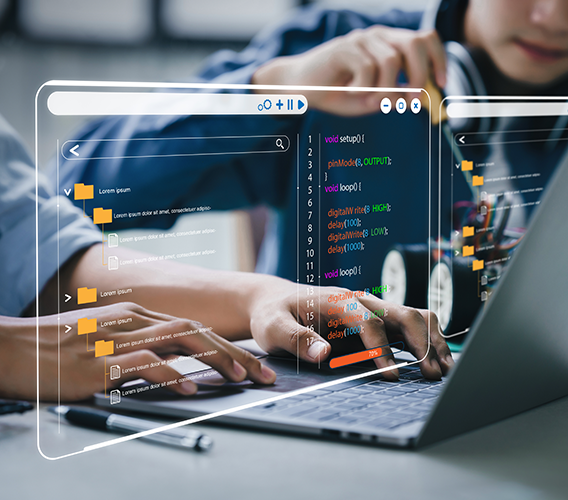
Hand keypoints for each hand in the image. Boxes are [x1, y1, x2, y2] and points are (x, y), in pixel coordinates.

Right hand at [0, 302, 274, 401]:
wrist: (10, 348)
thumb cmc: (57, 349)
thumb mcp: (106, 342)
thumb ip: (142, 348)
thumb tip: (178, 366)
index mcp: (136, 315)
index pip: (194, 327)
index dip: (228, 345)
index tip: (253, 364)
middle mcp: (132, 322)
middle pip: (196, 331)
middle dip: (234, 352)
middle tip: (261, 374)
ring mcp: (116, 340)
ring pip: (179, 341)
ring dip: (215, 360)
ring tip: (240, 379)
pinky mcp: (99, 362)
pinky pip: (144, 365)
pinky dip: (172, 375)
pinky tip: (192, 388)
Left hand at [246, 277, 452, 379]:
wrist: (277, 302)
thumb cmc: (275, 314)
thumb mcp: (274, 327)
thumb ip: (297, 339)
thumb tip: (324, 352)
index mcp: (339, 300)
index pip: (370, 322)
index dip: (382, 349)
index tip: (391, 375)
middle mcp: (363, 301)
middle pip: (404, 314)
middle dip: (421, 344)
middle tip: (431, 374)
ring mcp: (374, 308)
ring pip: (415, 316)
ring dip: (433, 340)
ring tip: (444, 369)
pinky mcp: (379, 320)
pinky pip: (412, 324)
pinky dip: (429, 340)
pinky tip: (438, 360)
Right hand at [252, 26, 446, 115]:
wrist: (302, 89)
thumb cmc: (341, 93)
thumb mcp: (377, 98)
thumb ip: (398, 95)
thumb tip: (422, 97)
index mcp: (390, 44)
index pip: (425, 39)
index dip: (439, 59)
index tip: (441, 83)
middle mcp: (379, 36)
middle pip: (415, 43)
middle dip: (419, 75)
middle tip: (411, 100)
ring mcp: (361, 39)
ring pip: (392, 61)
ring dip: (386, 89)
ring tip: (371, 101)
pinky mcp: (344, 48)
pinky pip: (367, 69)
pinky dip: (364, 88)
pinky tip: (352, 92)